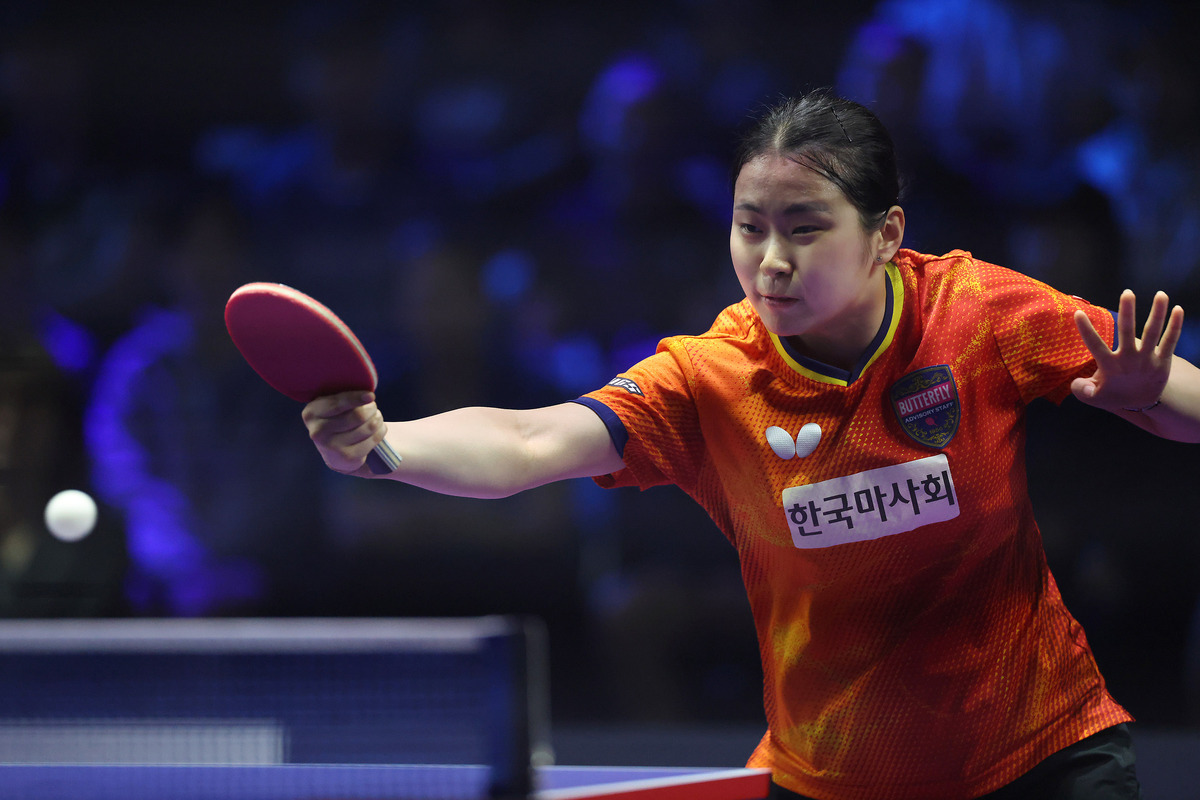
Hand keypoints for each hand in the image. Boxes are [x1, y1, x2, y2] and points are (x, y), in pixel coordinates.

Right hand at [301, 391, 388, 474]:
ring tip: (375, 416)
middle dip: (371, 408)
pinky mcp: (348, 457)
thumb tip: (367, 395)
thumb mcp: (330, 405)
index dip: (357, 398)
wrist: (333, 451)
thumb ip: (341, 396)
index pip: (338, 403)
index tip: (371, 396)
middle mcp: (318, 432)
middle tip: (372, 407)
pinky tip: (377, 428)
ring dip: (377, 418)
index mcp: (311, 413)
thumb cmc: (335, 419)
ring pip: (369, 426)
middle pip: (358, 415)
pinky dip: (380, 430)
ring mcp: (332, 447)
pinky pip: (374, 439)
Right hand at [1071, 290, 1182, 411]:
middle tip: (1127, 293)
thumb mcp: (1093, 398)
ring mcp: (1148, 360)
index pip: (1095, 346)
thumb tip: (1078, 384)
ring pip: (1152, 333)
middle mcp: (1130, 360)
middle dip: (1127, 312)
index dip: (1086, 330)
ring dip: (1157, 313)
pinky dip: (1175, 326)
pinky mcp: (1163, 361)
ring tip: (1161, 294)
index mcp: (1110, 367)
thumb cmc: (1113, 394)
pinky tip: (1178, 309)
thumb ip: (1081, 390)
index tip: (1078, 314)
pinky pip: (1170, 341)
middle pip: (1128, 332)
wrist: (1142, 404)